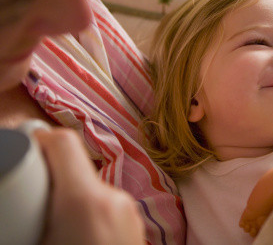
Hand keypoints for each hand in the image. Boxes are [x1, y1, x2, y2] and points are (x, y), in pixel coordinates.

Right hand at [34, 128, 144, 244]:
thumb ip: (34, 207)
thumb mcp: (39, 240)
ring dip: (76, 203)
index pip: (65, 143)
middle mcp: (115, 201)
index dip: (43, 139)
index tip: (31, 147)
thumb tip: (31, 193)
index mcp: (86, 201)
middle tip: (39, 202)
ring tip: (63, 232)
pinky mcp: (140, 227)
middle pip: (80, 169)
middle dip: (57, 180)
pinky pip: (109, 209)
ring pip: (94, 191)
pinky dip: (93, 218)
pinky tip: (84, 238)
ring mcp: (131, 214)